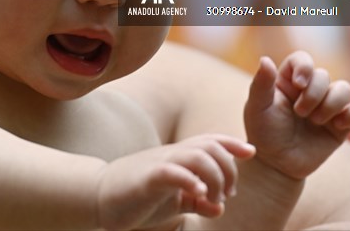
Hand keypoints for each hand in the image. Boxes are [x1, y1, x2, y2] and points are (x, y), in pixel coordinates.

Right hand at [96, 135, 254, 230]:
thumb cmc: (138, 197)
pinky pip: (172, 172)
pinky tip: (198, 193)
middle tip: (228, 193)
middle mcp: (172, 155)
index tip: (250, 152)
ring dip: (214, 176)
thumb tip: (219, 208)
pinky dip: (190, 180)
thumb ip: (196, 201)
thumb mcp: (173, 201)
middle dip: (229, 168)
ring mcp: (160, 164)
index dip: (232, 142)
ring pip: (197, 155)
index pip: (210, 141)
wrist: (99, 196)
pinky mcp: (148, 178)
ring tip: (214, 197)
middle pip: (210, 146)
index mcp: (179, 157)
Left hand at [243, 52, 349, 179]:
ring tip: (315, 121)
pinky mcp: (342, 125)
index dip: (304, 67)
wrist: (277, 164)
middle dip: (314, 93)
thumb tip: (265, 60)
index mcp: (288, 80)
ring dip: (332, 103)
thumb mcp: (257, 108)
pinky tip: (337, 125)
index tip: (298, 84)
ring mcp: (327, 106)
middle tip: (300, 113)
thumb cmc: (263, 133)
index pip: (302, 59)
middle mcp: (310, 90)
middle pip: (324, 75)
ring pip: (344, 88)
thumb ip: (261, 84)